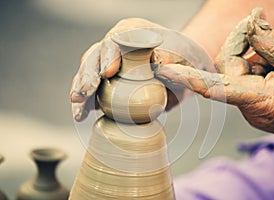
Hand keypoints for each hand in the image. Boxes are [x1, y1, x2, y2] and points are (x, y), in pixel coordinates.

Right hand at [70, 18, 204, 121]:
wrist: (184, 72)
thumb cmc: (185, 59)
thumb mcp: (182, 57)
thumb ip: (169, 59)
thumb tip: (154, 63)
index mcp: (132, 32)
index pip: (115, 41)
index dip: (108, 56)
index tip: (108, 73)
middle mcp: (116, 46)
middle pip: (94, 57)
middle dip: (87, 77)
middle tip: (84, 95)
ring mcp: (109, 64)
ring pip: (88, 75)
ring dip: (81, 93)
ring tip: (78, 111)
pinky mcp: (109, 82)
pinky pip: (94, 91)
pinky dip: (87, 103)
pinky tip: (82, 114)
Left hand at [156, 8, 273, 139]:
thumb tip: (251, 25)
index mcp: (257, 102)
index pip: (212, 88)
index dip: (186, 77)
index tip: (163, 69)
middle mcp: (248, 106)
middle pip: (227, 66)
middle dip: (241, 43)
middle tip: (258, 22)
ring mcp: (251, 104)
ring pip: (238, 69)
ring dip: (254, 52)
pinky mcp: (256, 100)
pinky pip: (248, 75)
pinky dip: (258, 61)